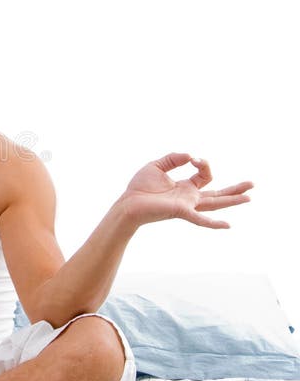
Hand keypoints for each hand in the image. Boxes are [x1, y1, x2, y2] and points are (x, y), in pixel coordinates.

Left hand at [121, 152, 252, 228]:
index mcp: (185, 187)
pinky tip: (227, 225)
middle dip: (235, 189)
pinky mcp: (181, 211)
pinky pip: (200, 219)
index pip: (204, 175)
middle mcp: (189, 198)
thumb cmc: (140, 188)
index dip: (203, 163)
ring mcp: (187, 206)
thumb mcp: (157, 166)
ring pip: (215, 204)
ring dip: (232, 201)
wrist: (128, 203)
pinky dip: (213, 223)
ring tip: (249, 198)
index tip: (193, 158)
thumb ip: (174, 158)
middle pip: (218, 194)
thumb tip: (191, 155)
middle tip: (252, 184)